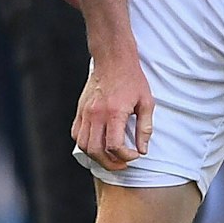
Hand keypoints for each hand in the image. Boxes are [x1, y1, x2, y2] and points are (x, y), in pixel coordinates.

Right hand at [72, 49, 152, 171]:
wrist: (113, 59)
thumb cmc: (132, 79)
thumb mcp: (146, 102)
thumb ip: (145, 128)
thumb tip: (142, 149)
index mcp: (114, 112)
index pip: (114, 146)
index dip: (126, 156)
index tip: (135, 155)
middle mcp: (96, 114)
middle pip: (96, 150)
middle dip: (110, 163)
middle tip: (122, 163)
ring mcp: (85, 112)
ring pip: (83, 145)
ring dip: (96, 157)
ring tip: (110, 157)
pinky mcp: (80, 109)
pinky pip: (76, 134)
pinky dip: (85, 144)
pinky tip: (96, 144)